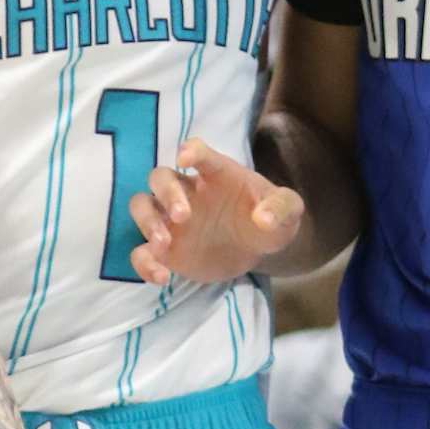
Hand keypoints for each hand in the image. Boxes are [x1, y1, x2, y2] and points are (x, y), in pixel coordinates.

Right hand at [130, 139, 303, 285]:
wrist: (257, 247)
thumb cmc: (269, 219)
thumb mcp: (287, 212)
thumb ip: (282, 208)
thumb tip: (263, 218)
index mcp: (216, 174)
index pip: (200, 153)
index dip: (191, 151)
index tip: (186, 158)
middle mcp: (187, 192)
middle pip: (161, 178)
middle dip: (167, 194)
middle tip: (184, 217)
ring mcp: (172, 220)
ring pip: (142, 207)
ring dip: (148, 222)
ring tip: (164, 244)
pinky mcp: (166, 249)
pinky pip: (142, 252)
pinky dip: (144, 263)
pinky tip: (162, 277)